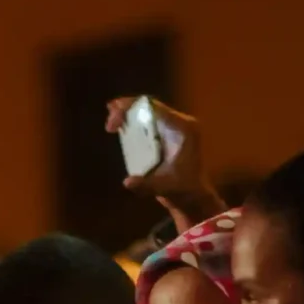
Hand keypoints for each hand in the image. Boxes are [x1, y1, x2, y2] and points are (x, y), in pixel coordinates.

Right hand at [104, 95, 214, 212]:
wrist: (194, 197)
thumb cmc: (184, 190)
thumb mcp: (164, 188)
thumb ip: (146, 184)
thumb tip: (127, 182)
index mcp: (183, 129)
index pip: (154, 109)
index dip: (131, 109)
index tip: (113, 122)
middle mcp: (180, 122)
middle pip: (150, 106)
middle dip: (127, 109)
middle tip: (109, 119)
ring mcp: (176, 127)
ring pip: (149, 111)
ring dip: (129, 113)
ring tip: (111, 120)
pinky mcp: (170, 134)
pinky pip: (150, 121)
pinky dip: (134, 122)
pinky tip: (120, 124)